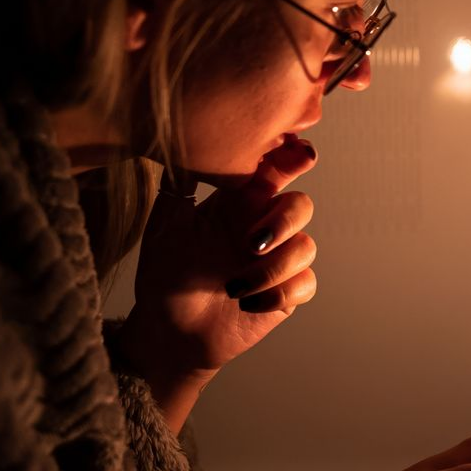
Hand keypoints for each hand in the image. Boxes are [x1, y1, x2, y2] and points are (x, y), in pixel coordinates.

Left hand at [114, 134, 318, 390]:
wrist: (169, 328)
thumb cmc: (165, 273)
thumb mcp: (164, 225)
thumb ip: (178, 186)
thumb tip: (180, 141)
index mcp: (241, 203)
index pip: (274, 172)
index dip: (290, 161)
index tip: (297, 157)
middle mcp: (264, 227)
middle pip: (301, 206)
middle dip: (282, 221)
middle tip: (250, 243)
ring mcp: (278, 260)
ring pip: (306, 247)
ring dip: (272, 268)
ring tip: (234, 287)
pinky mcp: (285, 294)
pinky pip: (305, 284)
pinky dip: (277, 294)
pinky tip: (246, 303)